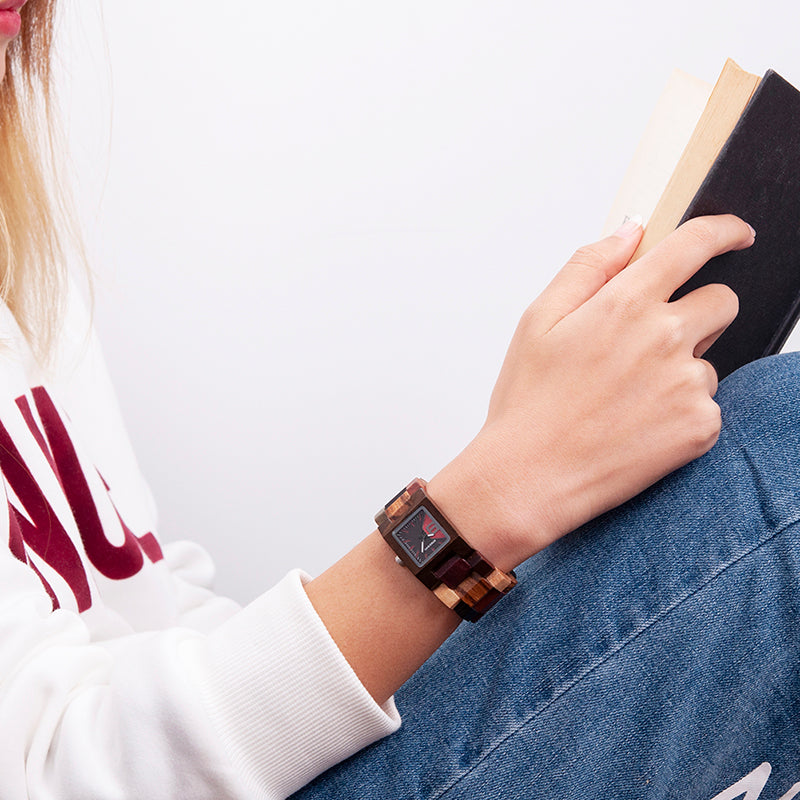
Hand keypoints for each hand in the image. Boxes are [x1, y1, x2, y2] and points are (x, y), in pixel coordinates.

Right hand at [428, 214, 754, 570]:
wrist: (530, 477)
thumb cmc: (528, 401)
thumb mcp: (539, 320)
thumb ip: (588, 267)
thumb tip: (629, 233)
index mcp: (626, 303)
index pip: (695, 245)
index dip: (723, 231)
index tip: (736, 234)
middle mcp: (666, 337)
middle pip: (720, 302)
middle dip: (696, 312)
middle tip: (651, 343)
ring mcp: (688, 384)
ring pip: (709, 359)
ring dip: (682, 369)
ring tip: (628, 399)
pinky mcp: (700, 427)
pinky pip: (707, 404)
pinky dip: (681, 411)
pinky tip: (638, 427)